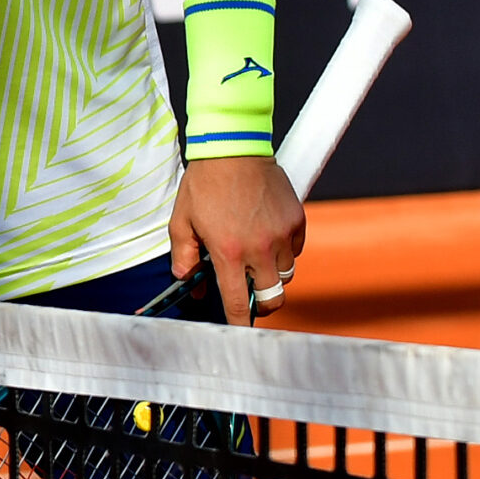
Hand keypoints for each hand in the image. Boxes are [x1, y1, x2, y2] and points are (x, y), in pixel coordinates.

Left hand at [168, 156, 304, 323]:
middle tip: (249, 293)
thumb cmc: (204, 183)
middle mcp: (260, 249)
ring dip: (271, 274)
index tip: (239, 331)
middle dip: (261, 303)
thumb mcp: (182, 220)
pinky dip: (283, 251)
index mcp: (229, 252)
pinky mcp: (297, 221)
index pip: (238, 301)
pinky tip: (266, 235)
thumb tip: (188, 280)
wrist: (233, 147)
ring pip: (285, 274)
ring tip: (253, 256)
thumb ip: (184, 254)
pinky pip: (295, 250)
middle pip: (273, 297)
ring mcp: (282, 235)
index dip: (239, 322)